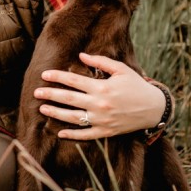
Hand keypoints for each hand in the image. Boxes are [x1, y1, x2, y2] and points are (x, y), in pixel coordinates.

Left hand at [33, 53, 165, 139]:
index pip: (74, 81)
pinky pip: (86, 135)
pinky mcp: (106, 132)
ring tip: (42, 109)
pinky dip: (72, 135)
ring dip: (56, 113)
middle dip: (51, 95)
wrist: (154, 108)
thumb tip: (81, 56)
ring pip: (73, 117)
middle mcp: (100, 104)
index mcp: (102, 87)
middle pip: (69, 99)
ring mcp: (102, 120)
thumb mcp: (121, 70)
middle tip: (36, 92)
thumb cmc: (136, 86)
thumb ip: (100, 62)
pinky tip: (59, 132)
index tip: (44, 75)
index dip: (57, 77)